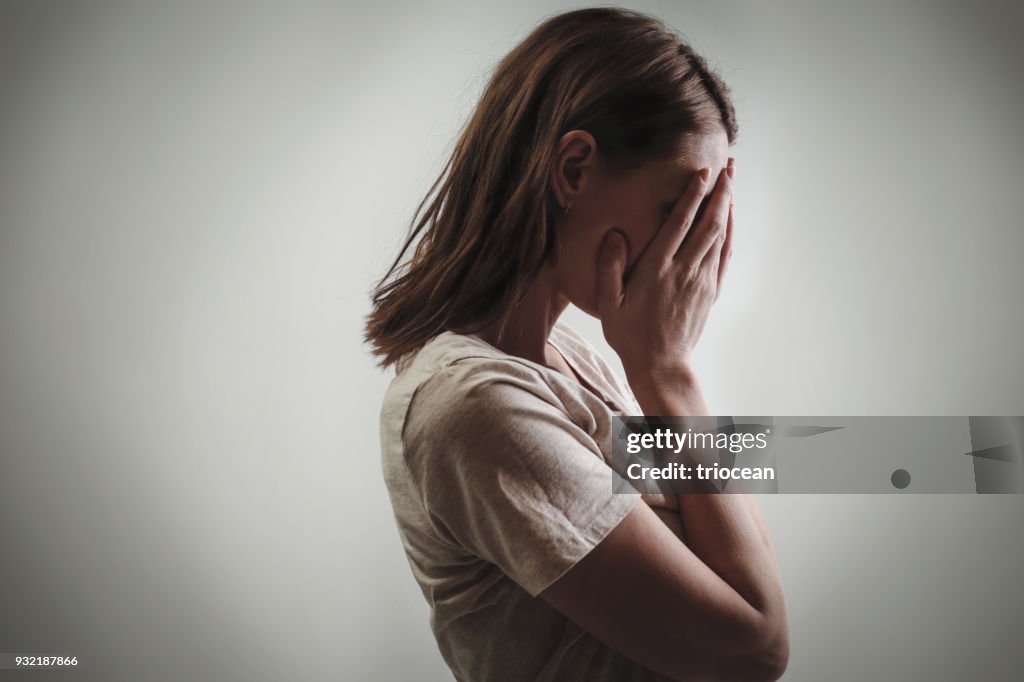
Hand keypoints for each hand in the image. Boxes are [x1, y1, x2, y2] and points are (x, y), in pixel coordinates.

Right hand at [596, 158, 734, 384]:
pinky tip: (730, 217)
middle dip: (720, 192)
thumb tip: (615, 235)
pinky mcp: (710, 291)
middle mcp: (683, 270)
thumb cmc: (629, 334)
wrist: (660, 364)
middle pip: (708, 223)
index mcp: (656, 269)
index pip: (679, 224)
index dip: (692, 195)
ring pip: (720, 235)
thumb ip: (610, 268)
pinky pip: (724, 254)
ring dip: (728, 206)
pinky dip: (729, 232)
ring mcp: (701, 280)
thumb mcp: (609, 304)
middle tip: (729, 166)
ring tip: (732, 181)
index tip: (701, 172)